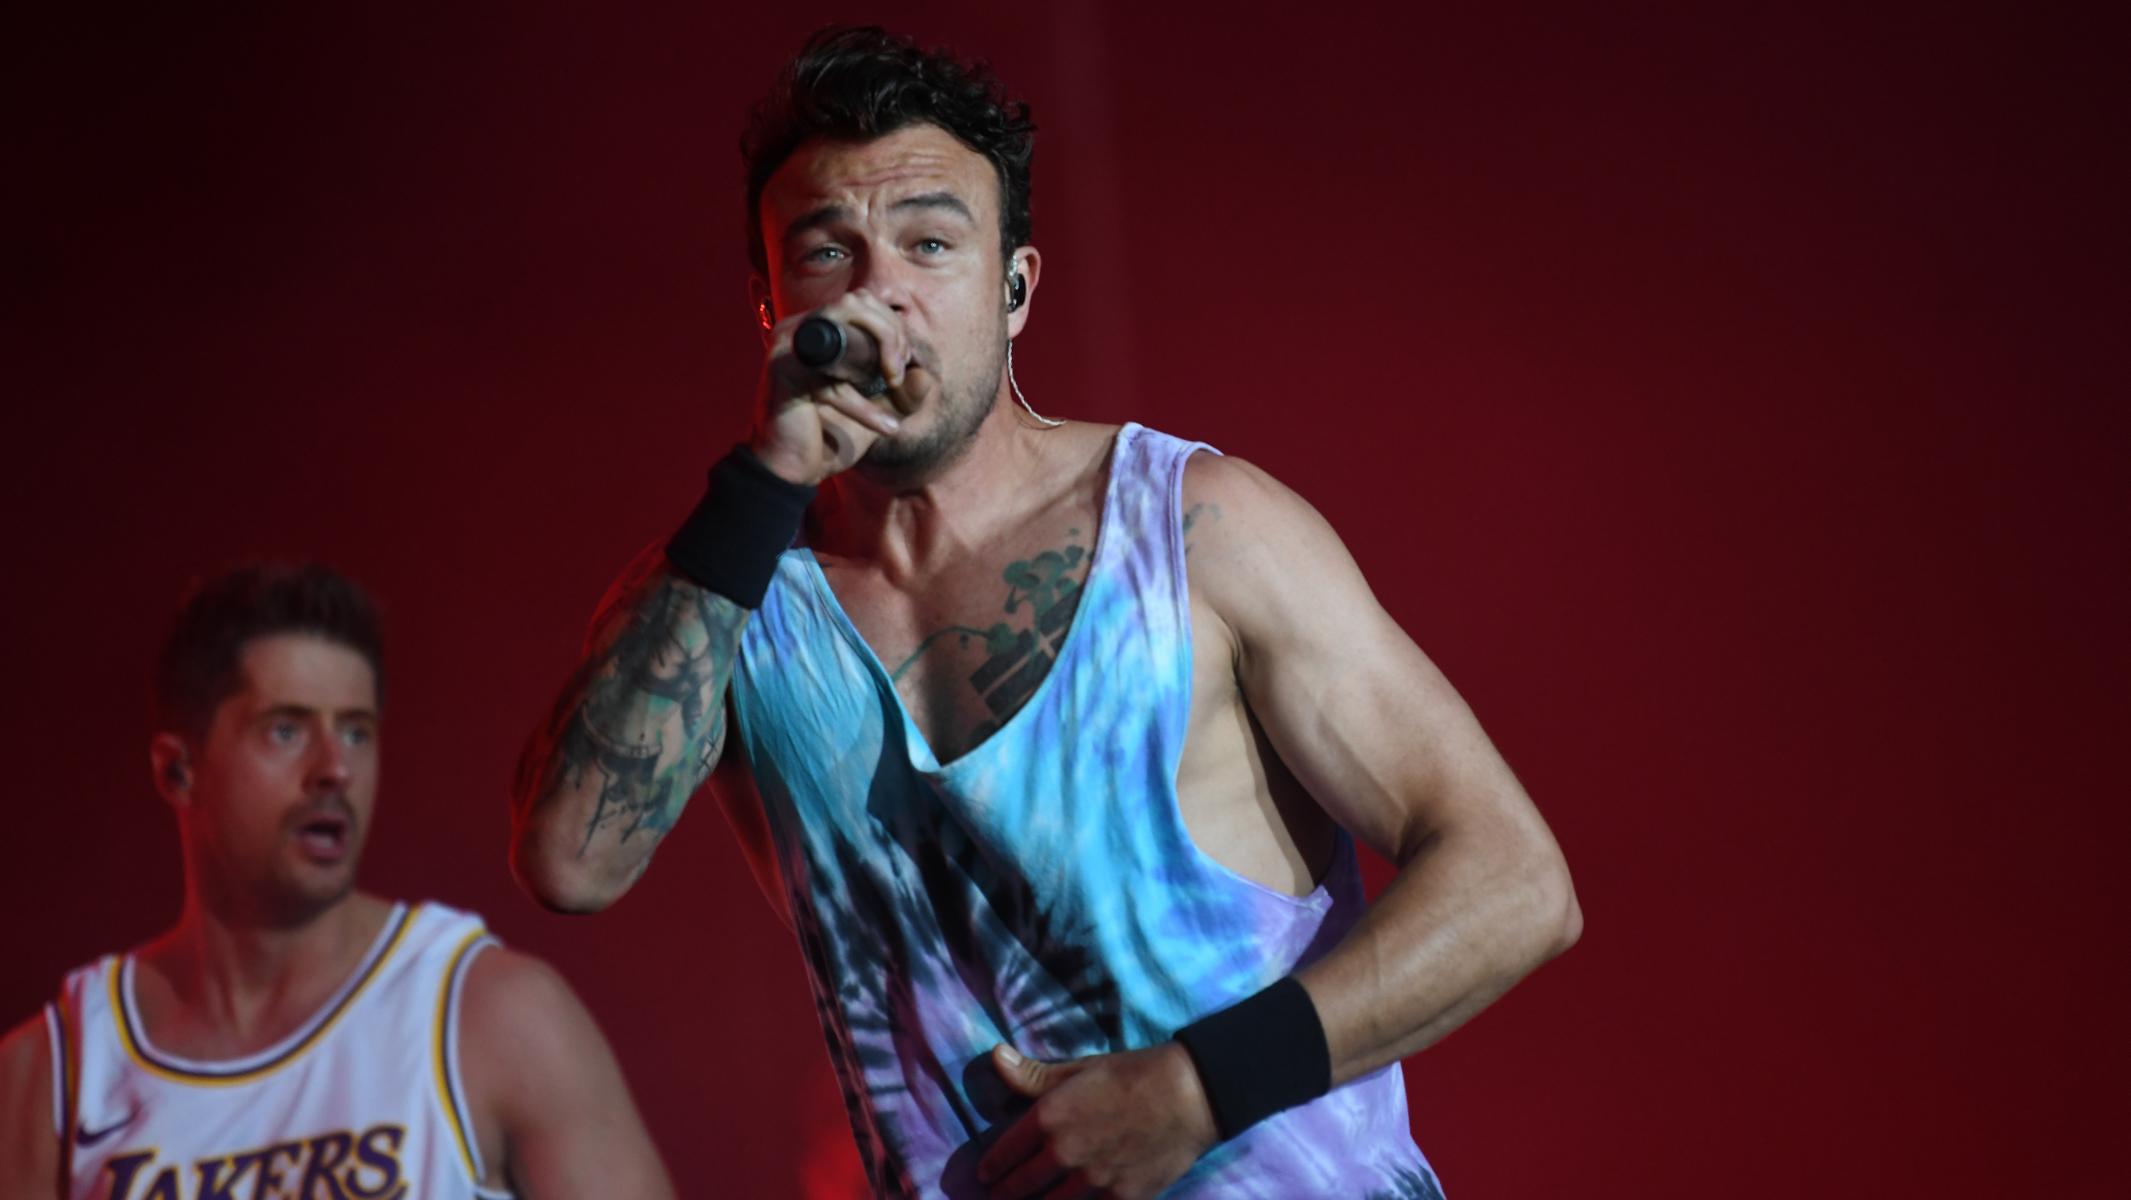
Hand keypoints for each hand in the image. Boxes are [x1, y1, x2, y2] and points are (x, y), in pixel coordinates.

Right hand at [751, 289, 929, 484]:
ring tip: (894, 385)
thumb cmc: (829, 437)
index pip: (862, 302)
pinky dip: (862, 405)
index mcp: (817, 331)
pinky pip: (831, 378)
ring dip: (881, 349)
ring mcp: (786, 345)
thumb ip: (903, 394)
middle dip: (891, 334)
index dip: (894, 328)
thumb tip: (926, 374)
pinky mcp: (783, 372)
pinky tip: (885, 428)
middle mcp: (798, 329)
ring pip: (845, 317)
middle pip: (856, 301)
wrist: (789, 471)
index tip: (903, 366)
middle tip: (897, 376)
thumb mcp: (878, 411)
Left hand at [977, 1041, 1216, 1198]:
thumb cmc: (1134, 1073)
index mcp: (1050, 1117)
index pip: (1005, 1151)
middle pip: (1022, 1185)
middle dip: (1006, 1192)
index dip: (991, 1166)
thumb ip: (1034, 1075)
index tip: (985, 1174)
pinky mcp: (1121, 1198)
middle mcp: (1065, 1153)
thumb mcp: (1081, 1068)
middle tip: (997, 1196)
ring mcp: (1093, 1180)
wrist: (1190, 1094)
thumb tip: (995, 1058)